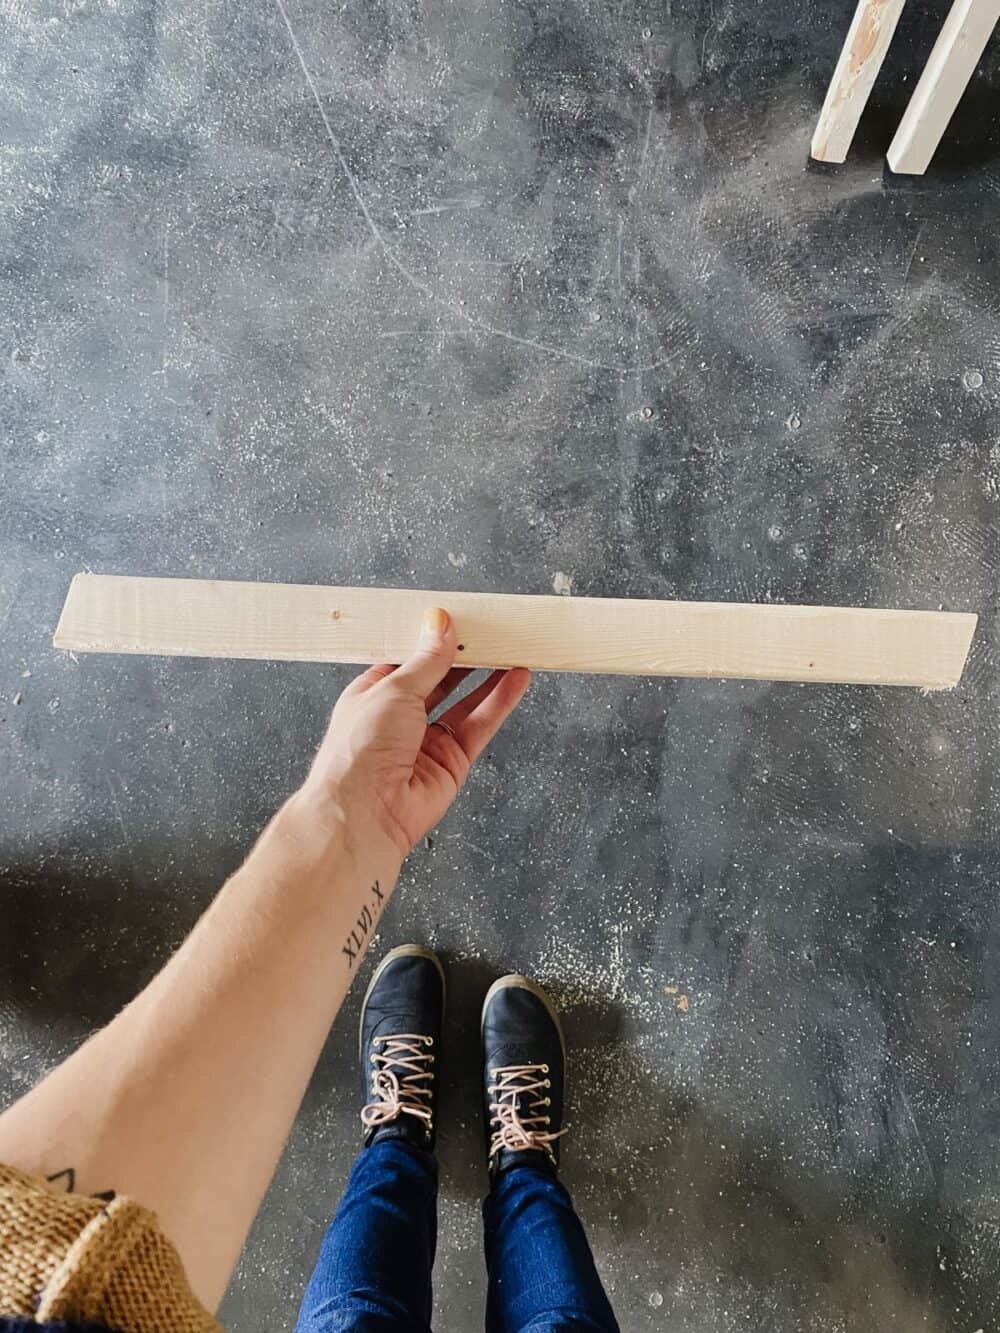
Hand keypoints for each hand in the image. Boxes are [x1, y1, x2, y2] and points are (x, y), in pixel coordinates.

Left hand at [301, 608, 530, 860]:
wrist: (364, 814)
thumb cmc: (359, 752)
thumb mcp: (393, 689)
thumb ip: (426, 659)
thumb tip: (440, 624)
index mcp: (374, 695)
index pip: (408, 660)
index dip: (432, 640)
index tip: (458, 619)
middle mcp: (400, 719)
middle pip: (440, 679)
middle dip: (465, 656)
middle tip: (492, 631)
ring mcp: (427, 741)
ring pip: (465, 702)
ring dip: (489, 676)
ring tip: (513, 649)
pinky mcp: (452, 762)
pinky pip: (480, 725)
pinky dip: (500, 701)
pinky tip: (516, 679)